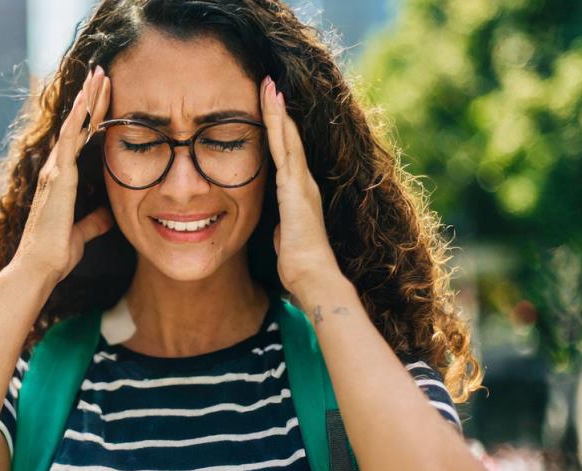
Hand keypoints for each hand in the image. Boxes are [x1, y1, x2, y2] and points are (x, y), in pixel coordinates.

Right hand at [9, 66, 113, 286]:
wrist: (40, 267)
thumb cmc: (56, 253)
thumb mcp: (83, 233)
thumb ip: (94, 221)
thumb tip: (109, 215)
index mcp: (62, 180)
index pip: (80, 140)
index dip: (92, 117)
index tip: (104, 96)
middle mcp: (56, 170)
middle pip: (76, 126)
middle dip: (91, 99)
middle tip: (103, 74)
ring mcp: (55, 171)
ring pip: (73, 125)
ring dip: (87, 99)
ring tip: (99, 75)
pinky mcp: (58, 176)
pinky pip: (68, 140)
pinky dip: (77, 118)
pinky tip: (86, 99)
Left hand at [260, 75, 342, 296]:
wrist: (313, 277)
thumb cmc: (300, 266)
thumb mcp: (285, 241)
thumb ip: (282, 229)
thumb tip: (278, 231)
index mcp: (299, 194)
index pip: (286, 155)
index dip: (278, 131)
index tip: (268, 108)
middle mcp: (304, 183)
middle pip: (288, 139)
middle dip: (277, 111)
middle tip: (268, 83)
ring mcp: (302, 183)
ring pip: (287, 138)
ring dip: (277, 110)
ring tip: (268, 84)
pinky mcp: (296, 187)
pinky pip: (286, 149)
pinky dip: (279, 126)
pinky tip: (274, 107)